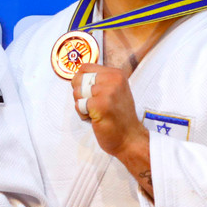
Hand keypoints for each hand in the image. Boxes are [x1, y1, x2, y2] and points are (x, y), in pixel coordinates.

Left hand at [72, 64, 153, 197]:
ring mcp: (107, 91)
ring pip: (77, 92)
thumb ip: (99, 81)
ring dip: (82, 105)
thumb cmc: (118, 117)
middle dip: (80, 94)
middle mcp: (113, 79)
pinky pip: (78, 105)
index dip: (80, 81)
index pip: (85, 67)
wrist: (129, 138)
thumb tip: (76, 75)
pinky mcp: (100, 104)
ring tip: (97, 112)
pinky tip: (96, 119)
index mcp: (116, 74)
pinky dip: (83, 114)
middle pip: (78, 79)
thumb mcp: (113, 91)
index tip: (91, 94)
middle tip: (95, 106)